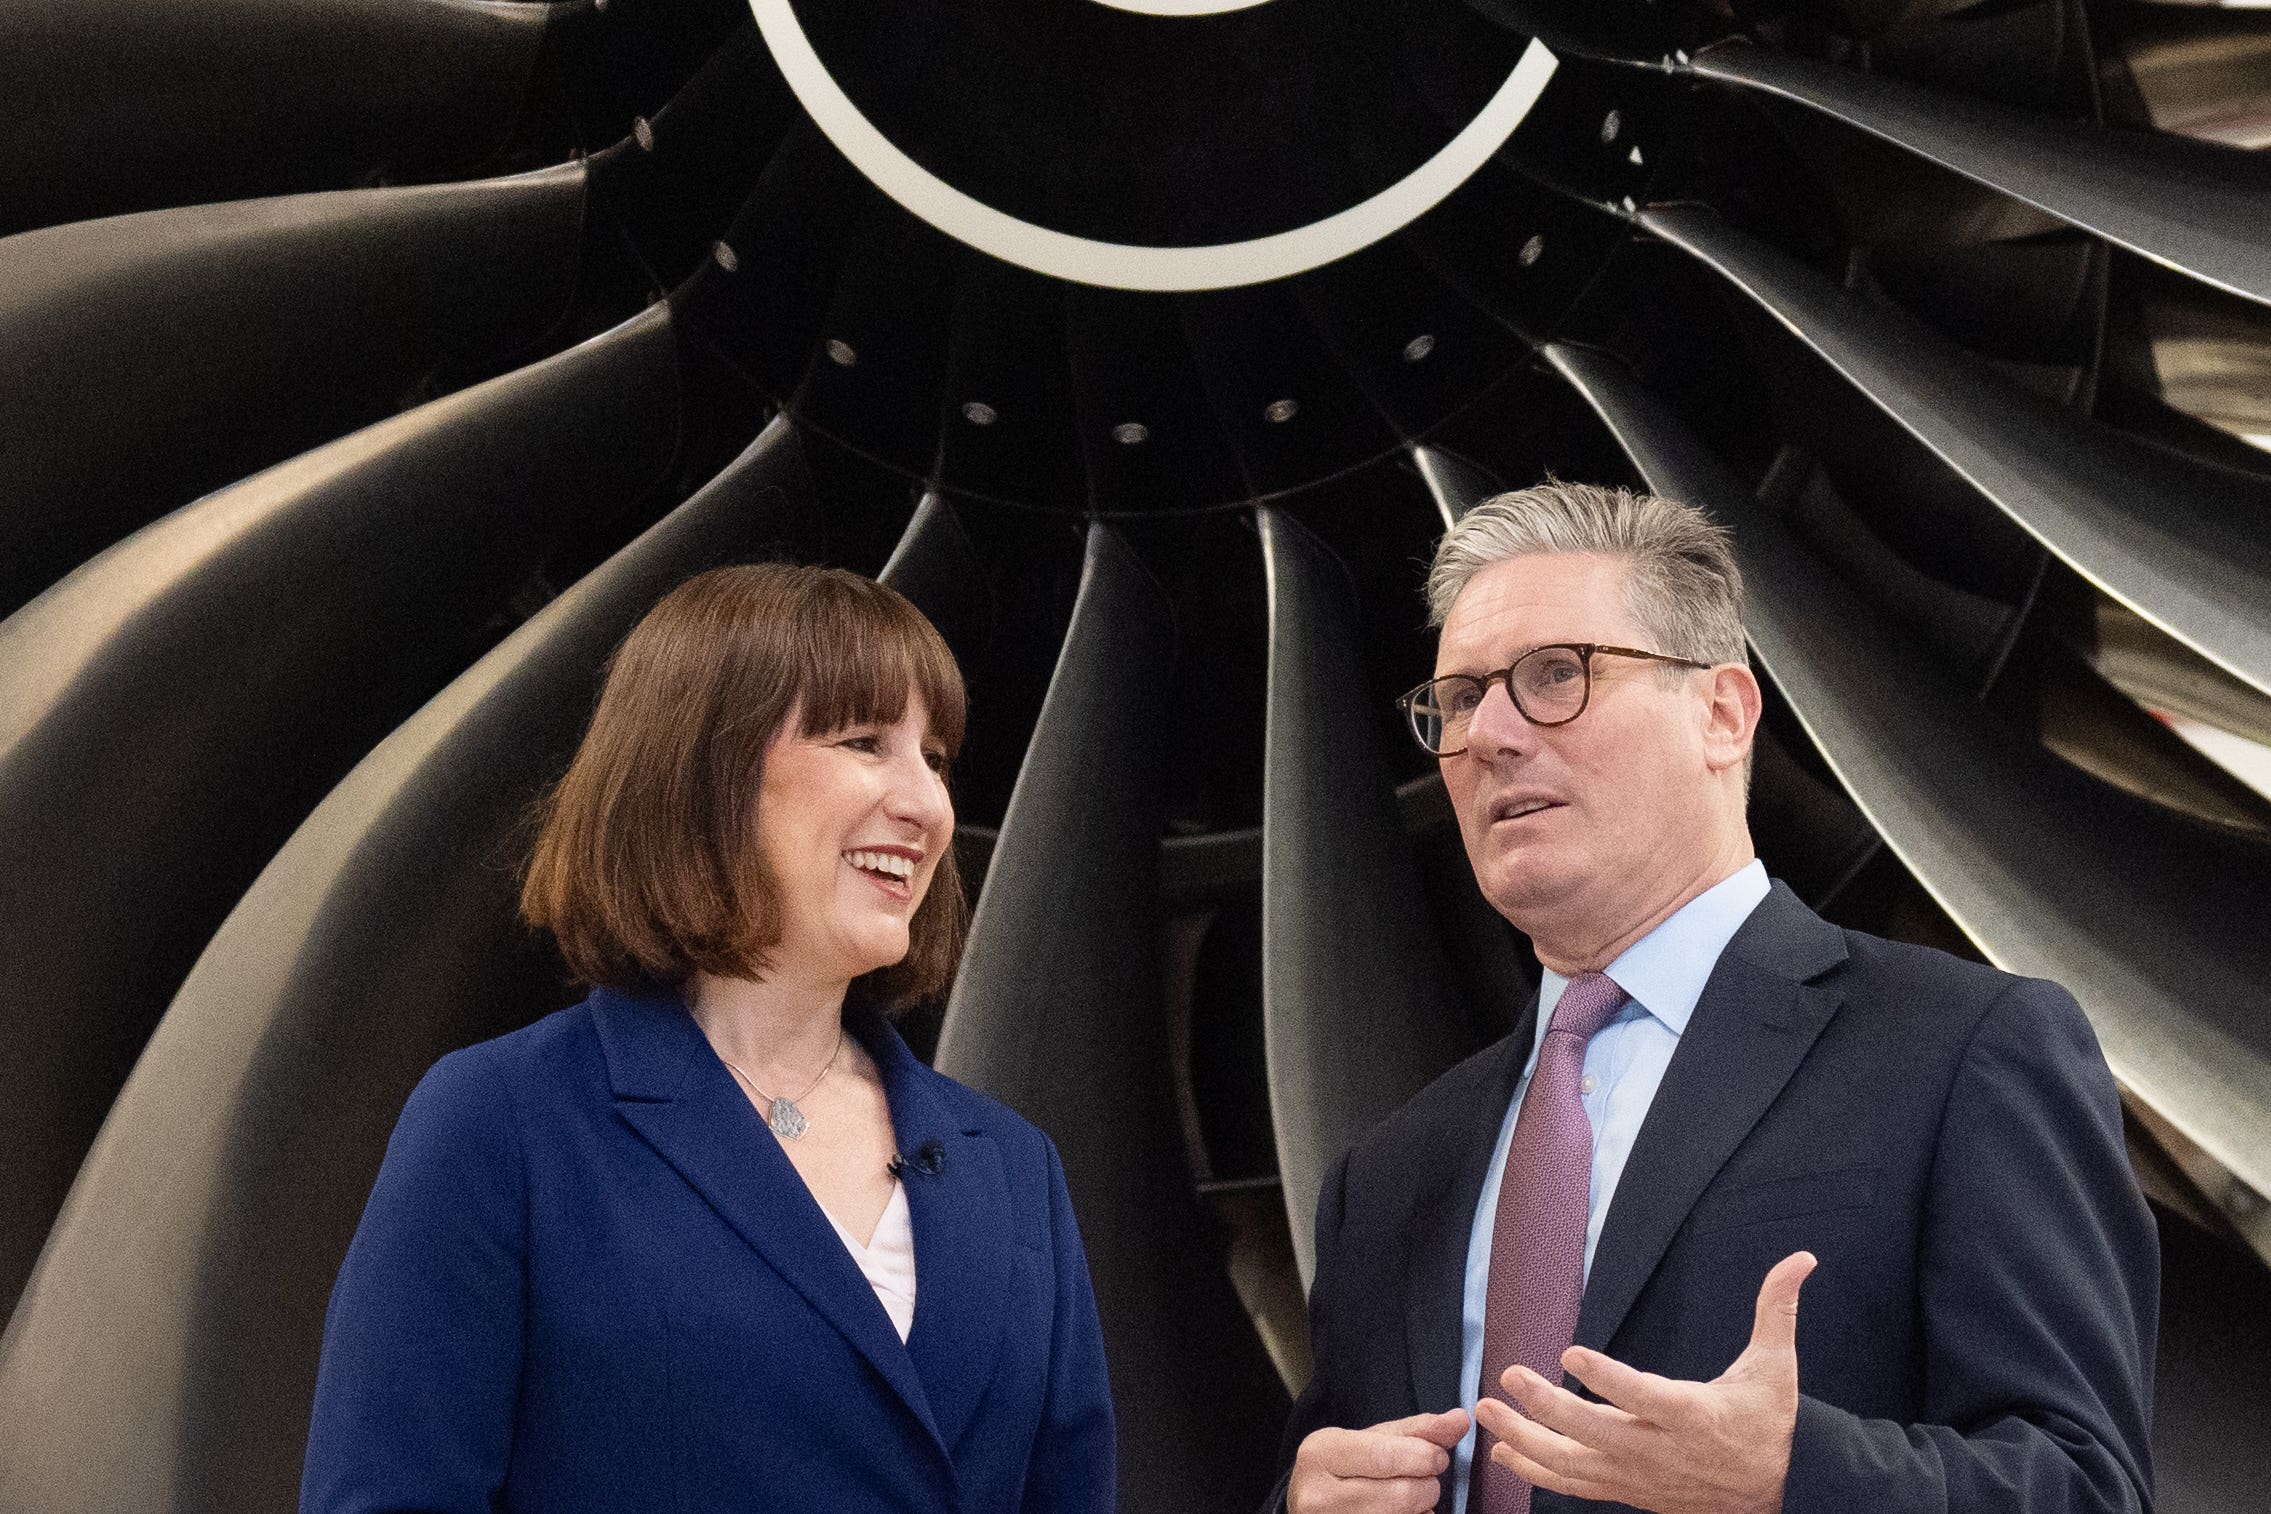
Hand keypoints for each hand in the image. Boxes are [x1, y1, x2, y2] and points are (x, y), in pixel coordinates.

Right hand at [1288, 1408, 1470, 1513]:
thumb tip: (1461, 1419)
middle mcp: (1319, 1495)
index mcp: (1321, 1453)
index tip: (1436, 1456)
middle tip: (1423, 1479)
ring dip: (1422, 1509)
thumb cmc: (1345, 1469)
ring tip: (1409, 1498)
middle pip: (1402, 1494)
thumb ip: (1418, 1430)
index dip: (1424, 1457)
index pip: (1387, 1456)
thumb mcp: (1373, 1440)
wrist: (1312, 1505)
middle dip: (1427, 1486)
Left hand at [1474, 1250, 1816, 1513]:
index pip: (1645, 1398)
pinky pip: (1577, 1488)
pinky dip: (1537, 1473)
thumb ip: (1778, 1309)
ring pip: (1576, 1467)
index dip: (1608, 1378)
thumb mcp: (1777, 1366)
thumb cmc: (1770, 1421)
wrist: (1781, 1492)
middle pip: (1598, 1434)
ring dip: (1526, 1441)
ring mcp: (1642, 1478)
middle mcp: (1662, 1452)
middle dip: (1548, 1408)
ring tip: (1488, 1411)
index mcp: (1696, 1416)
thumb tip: (1801, 1259)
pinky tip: (1503, 1453)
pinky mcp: (1631, 1492)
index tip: (1570, 1351)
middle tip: (1510, 1375)